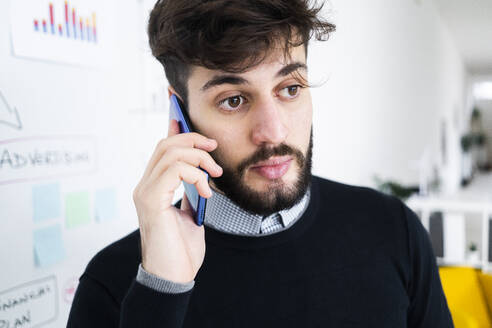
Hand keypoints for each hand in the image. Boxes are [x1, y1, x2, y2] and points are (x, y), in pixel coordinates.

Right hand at [132, 119, 221, 282]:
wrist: (175, 277)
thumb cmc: (182, 250)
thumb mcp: (191, 214)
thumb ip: (191, 193)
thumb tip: (201, 175)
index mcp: (154, 187)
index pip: (162, 149)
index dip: (174, 128)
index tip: (186, 114)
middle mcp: (144, 186)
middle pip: (165, 145)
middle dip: (193, 140)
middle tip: (214, 150)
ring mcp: (145, 192)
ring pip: (169, 153)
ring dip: (198, 158)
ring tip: (214, 175)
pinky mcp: (150, 201)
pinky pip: (173, 170)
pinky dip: (194, 174)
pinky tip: (206, 190)